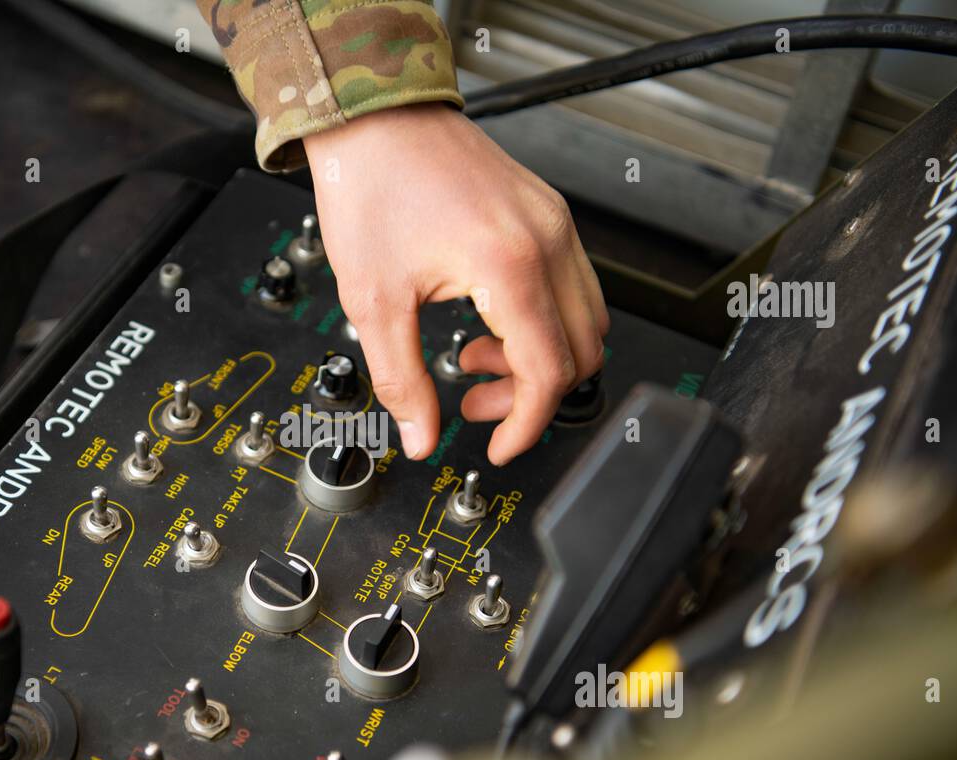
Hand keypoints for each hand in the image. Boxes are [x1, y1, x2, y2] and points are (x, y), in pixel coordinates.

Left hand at [303, 103, 608, 464]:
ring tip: (473, 359)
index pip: (549, 372)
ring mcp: (554, 225)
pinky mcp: (547, 215)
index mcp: (509, 266)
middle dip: (532, 395)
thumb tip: (420, 434)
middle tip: (475, 400)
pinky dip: (541, 321)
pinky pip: (571, 287)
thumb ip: (401, 378)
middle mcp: (547, 242)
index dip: (527, 423)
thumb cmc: (371, 187)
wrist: (374, 116)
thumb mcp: (372, 300)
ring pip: (585, 321)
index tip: (500, 446)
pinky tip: (486, 322)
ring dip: (540, 359)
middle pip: (581, 353)